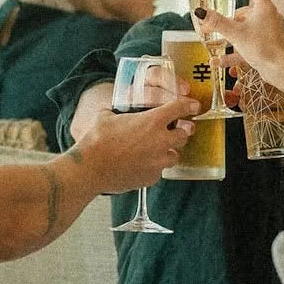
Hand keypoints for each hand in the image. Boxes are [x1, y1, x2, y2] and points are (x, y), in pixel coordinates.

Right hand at [75, 93, 200, 193]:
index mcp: (152, 121)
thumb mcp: (107, 116)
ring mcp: (158, 162)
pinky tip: (142, 164)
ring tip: (156, 150)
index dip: (188, 105)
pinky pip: (159, 170)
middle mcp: (160, 141)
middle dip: (180, 131)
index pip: (180, 108)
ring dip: (168, 151)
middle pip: (184, 134)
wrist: (90, 168)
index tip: (193, 106)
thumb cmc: (97, 140)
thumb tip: (114, 113)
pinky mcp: (152, 178)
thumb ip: (119, 113)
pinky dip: (154, 167)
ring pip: (174, 155)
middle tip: (173, 130)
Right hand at [194, 0, 283, 81]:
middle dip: (231, 18)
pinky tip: (220, 60)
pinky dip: (237, 48)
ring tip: (219, 41)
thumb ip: (217, 22)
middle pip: (248, 11)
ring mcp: (271, 31)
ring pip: (248, 28)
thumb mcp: (235, 33)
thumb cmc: (261, 48)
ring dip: (232, 34)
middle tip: (218, 24)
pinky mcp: (269, 44)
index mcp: (265, 8)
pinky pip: (250, 41)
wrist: (279, 69)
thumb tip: (201, 12)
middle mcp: (270, 17)